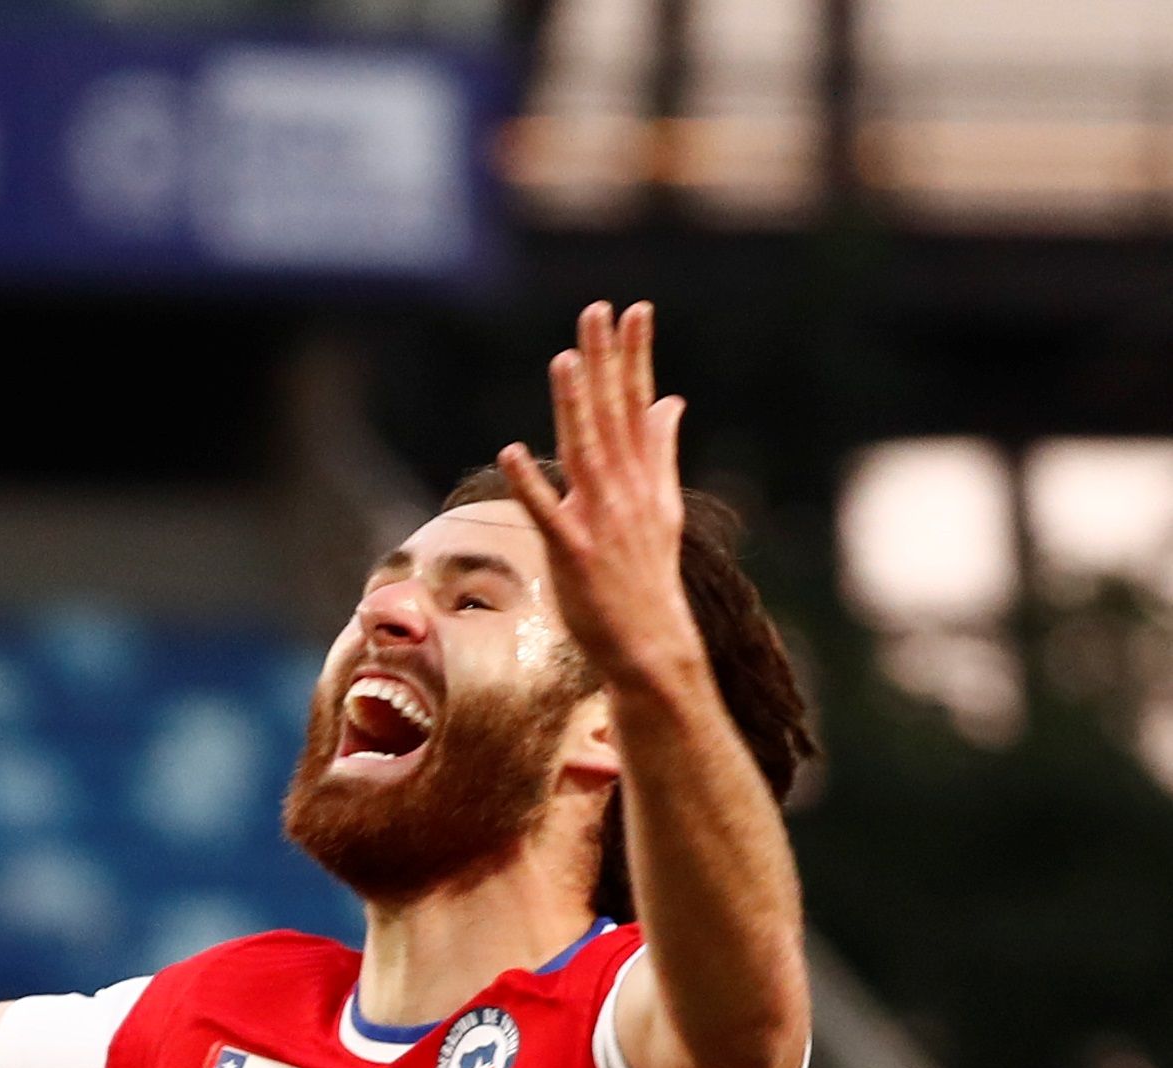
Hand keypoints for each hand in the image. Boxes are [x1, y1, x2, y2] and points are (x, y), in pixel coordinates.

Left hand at [500, 301, 711, 698]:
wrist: (652, 643)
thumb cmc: (647, 575)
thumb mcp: (660, 506)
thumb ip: (660, 450)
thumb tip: (669, 401)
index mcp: (644, 478)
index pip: (639, 404)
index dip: (635, 357)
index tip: (634, 310)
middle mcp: (626, 492)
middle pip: (613, 416)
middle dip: (605, 363)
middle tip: (596, 312)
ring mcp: (601, 521)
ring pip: (585, 453)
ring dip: (574, 407)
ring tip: (564, 360)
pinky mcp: (573, 553)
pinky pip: (547, 513)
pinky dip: (531, 483)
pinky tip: (512, 451)